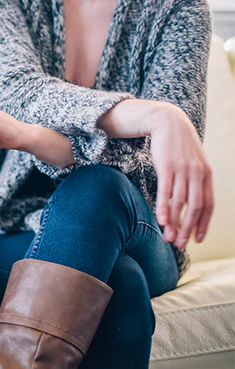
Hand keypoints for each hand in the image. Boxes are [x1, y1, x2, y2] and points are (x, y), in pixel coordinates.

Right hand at [147, 103, 213, 247]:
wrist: (167, 121)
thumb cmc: (178, 145)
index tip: (197, 240)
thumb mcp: (192, 162)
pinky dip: (164, 207)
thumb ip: (194, 180)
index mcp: (206, 174)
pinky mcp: (167, 166)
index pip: (208, 205)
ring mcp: (182, 169)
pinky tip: (161, 220)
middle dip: (188, 228)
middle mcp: (197, 173)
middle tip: (180, 245)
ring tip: (168, 237)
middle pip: (195, 207)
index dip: (203, 224)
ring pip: (180, 202)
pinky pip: (166, 191)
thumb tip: (189, 201)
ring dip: (174, 222)